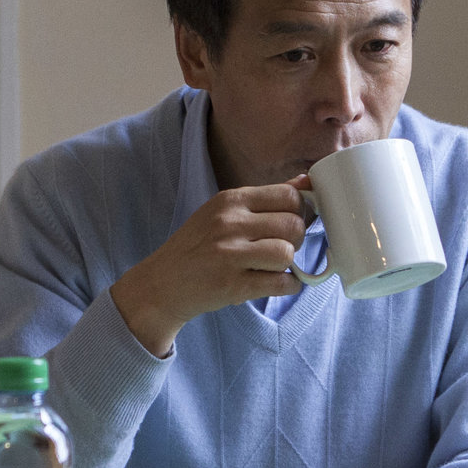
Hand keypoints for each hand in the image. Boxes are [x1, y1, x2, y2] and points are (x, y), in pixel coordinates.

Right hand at [109, 178, 312, 356]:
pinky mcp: (233, 285)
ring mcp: (230, 255)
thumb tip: (305, 182)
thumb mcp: (222, 212)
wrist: (162, 283)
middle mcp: (229, 223)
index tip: (293, 222)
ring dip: (288, 264)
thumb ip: (263, 199)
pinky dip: (288, 286)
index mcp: (230, 200)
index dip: (299, 211)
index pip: (288, 195)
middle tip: (281, 247)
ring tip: (272, 266)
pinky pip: (282, 283)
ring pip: (288, 253)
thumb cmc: (196, 246)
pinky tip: (274, 282)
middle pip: (293, 224)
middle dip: (295, 239)